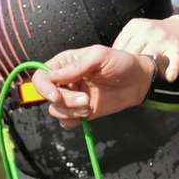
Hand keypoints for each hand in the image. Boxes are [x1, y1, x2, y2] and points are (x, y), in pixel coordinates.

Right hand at [32, 45, 155, 128]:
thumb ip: (77, 66)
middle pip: (47, 96)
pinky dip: (74, 120)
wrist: (138, 82)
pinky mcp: (80, 112)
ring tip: (89, 105)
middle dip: (65, 101)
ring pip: (56, 111)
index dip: (44, 88)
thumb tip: (53, 76)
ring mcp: (72, 97)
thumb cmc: (120, 63)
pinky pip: (66, 122)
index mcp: (65, 64)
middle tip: (85, 100)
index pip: (41, 76)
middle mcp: (65, 81)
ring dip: (71, 111)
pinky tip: (88, 113)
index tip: (56, 95)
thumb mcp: (99, 56)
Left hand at [111, 14, 178, 81]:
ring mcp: (162, 37)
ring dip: (147, 72)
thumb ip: (125, 46)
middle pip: (133, 55)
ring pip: (150, 60)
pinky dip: (172, 68)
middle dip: (131, 70)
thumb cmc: (155, 38)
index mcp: (134, 26)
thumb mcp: (138, 34)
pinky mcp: (176, 46)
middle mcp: (147, 29)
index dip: (117, 63)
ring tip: (144, 82)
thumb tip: (105, 66)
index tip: (117, 74)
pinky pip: (174, 59)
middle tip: (130, 81)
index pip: (119, 48)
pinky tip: (170, 77)